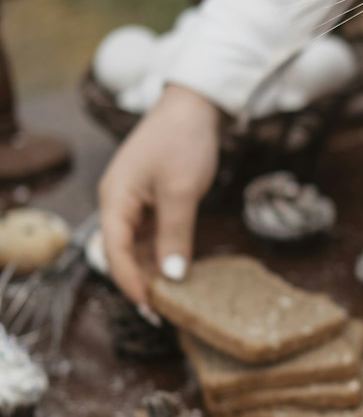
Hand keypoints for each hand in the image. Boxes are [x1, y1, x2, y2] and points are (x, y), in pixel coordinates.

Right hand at [98, 84, 220, 306]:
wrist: (193, 105)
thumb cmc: (182, 141)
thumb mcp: (181, 192)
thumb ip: (175, 235)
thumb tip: (172, 275)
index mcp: (115, 200)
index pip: (115, 253)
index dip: (131, 283)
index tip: (151, 309)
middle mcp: (118, 203)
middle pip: (124, 253)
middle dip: (142, 281)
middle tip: (166, 312)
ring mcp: (134, 201)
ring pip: (139, 246)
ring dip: (154, 268)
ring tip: (175, 297)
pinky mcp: (151, 199)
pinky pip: (152, 233)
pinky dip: (163, 251)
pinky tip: (179, 269)